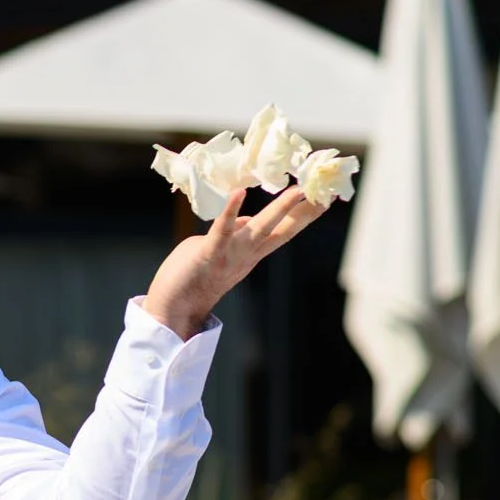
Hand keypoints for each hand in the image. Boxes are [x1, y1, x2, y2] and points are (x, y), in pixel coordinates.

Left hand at [143, 185, 326, 339]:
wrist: (172, 309)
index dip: (304, 215)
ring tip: (298, 190)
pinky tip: (239, 192)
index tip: (324, 199)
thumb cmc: (192, 277)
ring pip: (261, 228)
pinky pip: (222, 230)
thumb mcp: (221, 252)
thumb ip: (234, 235)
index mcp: (251, 254)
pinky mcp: (208, 252)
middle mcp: (247, 255)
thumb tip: (244, 218)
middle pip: (283, 231)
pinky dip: (231, 211)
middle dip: (306, 212)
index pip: (283, 231)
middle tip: (327, 193)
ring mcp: (230, 254)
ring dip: (280, 209)